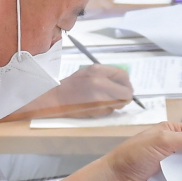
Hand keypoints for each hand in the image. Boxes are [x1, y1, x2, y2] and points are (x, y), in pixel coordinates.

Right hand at [7, 63, 133, 119]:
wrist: (55, 99)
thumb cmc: (71, 86)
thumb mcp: (87, 73)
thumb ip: (105, 76)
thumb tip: (123, 82)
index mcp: (97, 69)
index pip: (123, 75)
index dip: (126, 83)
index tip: (123, 88)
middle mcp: (99, 81)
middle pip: (126, 91)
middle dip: (125, 96)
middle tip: (119, 100)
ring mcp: (98, 96)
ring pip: (120, 102)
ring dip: (116, 104)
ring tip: (104, 103)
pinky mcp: (96, 108)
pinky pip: (110, 110)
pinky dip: (107, 110)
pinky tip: (96, 107)